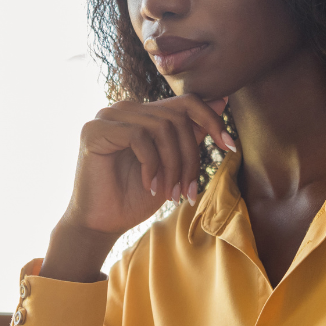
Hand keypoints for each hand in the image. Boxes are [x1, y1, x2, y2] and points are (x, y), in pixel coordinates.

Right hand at [42, 97, 234, 281]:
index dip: (212, 120)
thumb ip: (191, 134)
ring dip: (173, 166)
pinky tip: (148, 185)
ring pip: (161, 127)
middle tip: (188, 191)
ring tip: (169, 193)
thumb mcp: (174, 164)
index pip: (185, 102)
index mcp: (143, 113)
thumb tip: (222, 101)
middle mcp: (125, 109)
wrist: (102, 223)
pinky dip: (151, 165)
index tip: (231, 147)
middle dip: (190, 158)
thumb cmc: (135, 197)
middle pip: (177, 118)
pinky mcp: (95, 130)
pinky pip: (139, 136)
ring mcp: (108, 116)